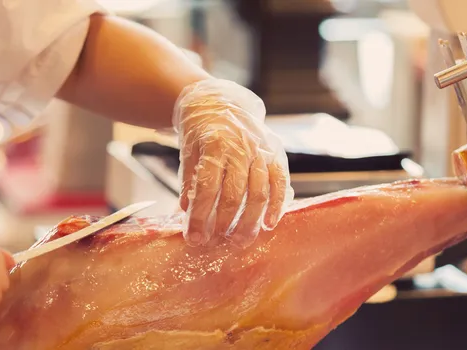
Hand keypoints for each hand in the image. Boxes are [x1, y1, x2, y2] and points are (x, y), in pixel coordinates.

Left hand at [172, 79, 293, 247]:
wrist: (220, 102)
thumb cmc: (201, 132)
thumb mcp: (188, 152)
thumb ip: (190, 180)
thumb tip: (186, 212)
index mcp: (214, 145)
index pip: (207, 187)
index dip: (200, 215)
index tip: (194, 237)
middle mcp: (241, 147)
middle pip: (234, 193)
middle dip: (225, 222)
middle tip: (217, 242)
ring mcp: (261, 150)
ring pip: (259, 191)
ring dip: (250, 220)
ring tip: (240, 240)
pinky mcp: (276, 153)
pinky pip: (280, 182)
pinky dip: (277, 204)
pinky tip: (269, 224)